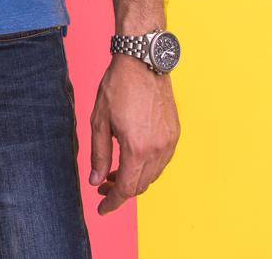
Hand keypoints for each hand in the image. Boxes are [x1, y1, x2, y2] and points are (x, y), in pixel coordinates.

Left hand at [89, 54, 179, 213]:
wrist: (143, 64)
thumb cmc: (117, 88)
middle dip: (121, 191)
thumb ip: (98, 154)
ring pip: (153, 175)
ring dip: (134, 179)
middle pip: (141, 185)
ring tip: (113, 173)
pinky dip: (146, 168)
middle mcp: (158, 149)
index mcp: (137, 148)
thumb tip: (96, 180)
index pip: (126, 188)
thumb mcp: (99, 121)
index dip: (113, 202)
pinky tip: (131, 160)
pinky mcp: (175, 134)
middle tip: (102, 186)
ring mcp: (170, 142)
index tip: (101, 208)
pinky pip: (162, 162)